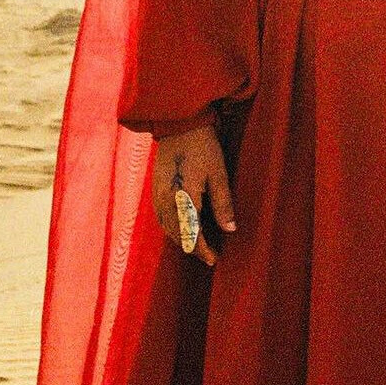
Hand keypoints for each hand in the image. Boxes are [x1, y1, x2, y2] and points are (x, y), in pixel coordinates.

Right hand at [150, 120, 235, 267]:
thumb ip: (223, 204)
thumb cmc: (203, 147)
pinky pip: (162, 217)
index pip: (192, 236)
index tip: (215, 259)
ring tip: (199, 243)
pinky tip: (184, 226)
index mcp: (183, 200)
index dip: (203, 250)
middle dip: (193, 247)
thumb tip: (230, 229)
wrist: (179, 124)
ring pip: (168, 228)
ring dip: (182, 239)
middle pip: (178, 236)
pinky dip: (173, 227)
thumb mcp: (218, 175)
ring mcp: (157, 196)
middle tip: (209, 255)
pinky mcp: (155, 189)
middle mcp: (166, 201)